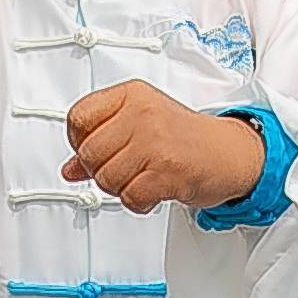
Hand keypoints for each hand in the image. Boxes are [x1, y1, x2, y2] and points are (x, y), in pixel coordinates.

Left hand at [62, 82, 267, 212]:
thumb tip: (69, 169)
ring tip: (140, 179)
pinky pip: (130, 197)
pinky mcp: (167, 171)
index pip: (78, 118)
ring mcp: (155, 142)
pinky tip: (151, 191)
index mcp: (131, 95)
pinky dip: (137, 202)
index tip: (92, 150)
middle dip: (100, 171)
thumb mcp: (139, 125)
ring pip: (106, 179)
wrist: (228, 152)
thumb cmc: (184, 136)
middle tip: (122, 170)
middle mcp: (142, 114)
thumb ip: (102, 142)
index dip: (78, 142)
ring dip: (120, 188)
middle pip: (89, 154)